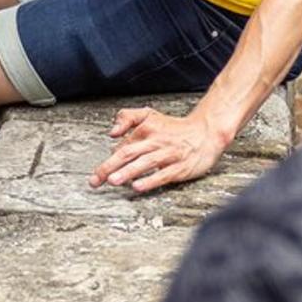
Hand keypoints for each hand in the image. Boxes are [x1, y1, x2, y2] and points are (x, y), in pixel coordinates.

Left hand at [89, 107, 229, 193]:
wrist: (206, 133)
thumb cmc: (175, 128)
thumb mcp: (150, 115)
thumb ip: (128, 117)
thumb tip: (112, 132)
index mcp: (147, 129)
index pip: (123, 145)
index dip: (110, 159)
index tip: (98, 172)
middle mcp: (156, 141)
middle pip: (129, 153)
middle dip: (110, 167)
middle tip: (96, 180)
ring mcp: (168, 155)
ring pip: (144, 164)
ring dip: (127, 172)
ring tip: (113, 180)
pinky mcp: (180, 168)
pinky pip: (163, 175)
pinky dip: (150, 181)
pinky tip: (137, 187)